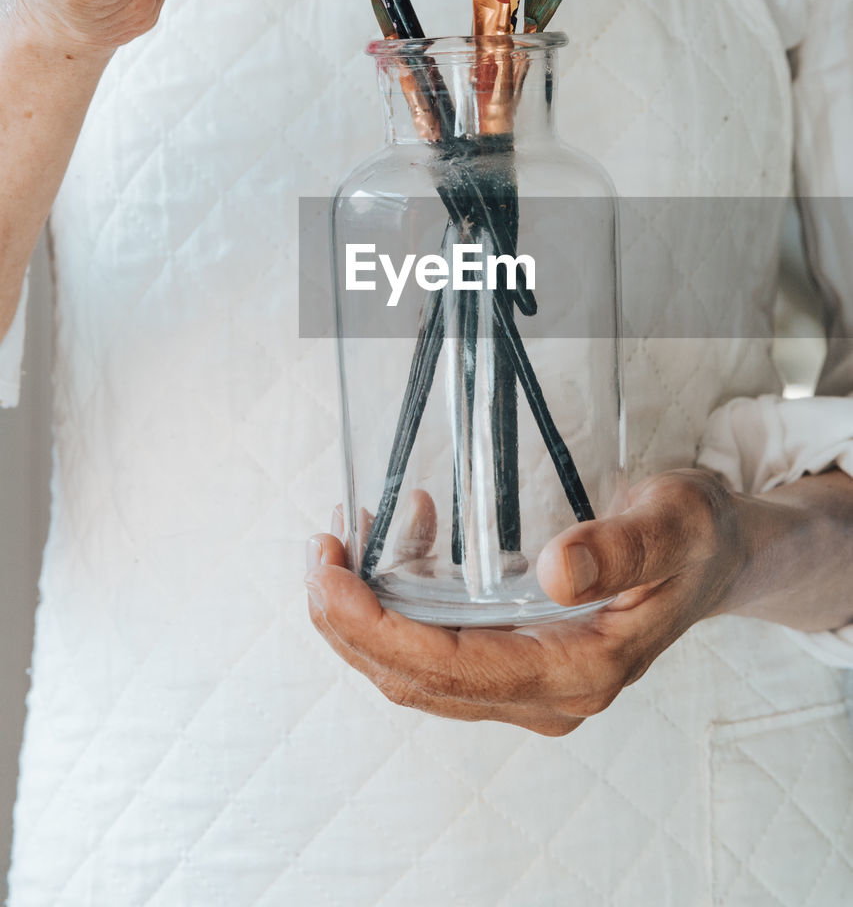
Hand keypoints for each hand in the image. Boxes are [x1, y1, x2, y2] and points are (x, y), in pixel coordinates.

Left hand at [305, 470, 747, 735]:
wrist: (714, 553)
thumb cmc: (694, 535)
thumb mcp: (671, 523)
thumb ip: (620, 549)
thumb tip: (556, 573)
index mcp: (580, 670)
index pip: (450, 669)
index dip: (375, 628)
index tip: (328, 578)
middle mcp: (548, 692)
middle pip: (418, 680)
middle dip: (349, 623)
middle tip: (317, 554)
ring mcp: (530, 681)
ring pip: (419, 669)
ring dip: (365, 613)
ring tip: (341, 542)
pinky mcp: (518, 656)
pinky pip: (440, 643)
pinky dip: (401, 598)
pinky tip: (402, 533)